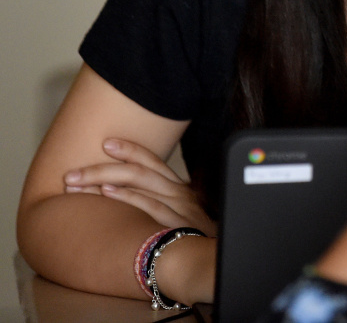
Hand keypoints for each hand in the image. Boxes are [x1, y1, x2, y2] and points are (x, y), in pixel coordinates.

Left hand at [64, 138, 217, 235]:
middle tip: (73, 172)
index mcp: (180, 187)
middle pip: (139, 168)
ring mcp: (179, 204)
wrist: (219, 258)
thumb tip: (131, 199)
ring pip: (140, 180)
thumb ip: (163, 205)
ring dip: (104, 178)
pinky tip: (106, 191)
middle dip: (103, 167)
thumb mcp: (183, 216)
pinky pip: (148, 204)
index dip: (130, 149)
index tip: (106, 143)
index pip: (152, 161)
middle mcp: (179, 191)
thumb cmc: (197, 237)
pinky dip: (126, 195)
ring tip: (77, 182)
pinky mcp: (177, 221)